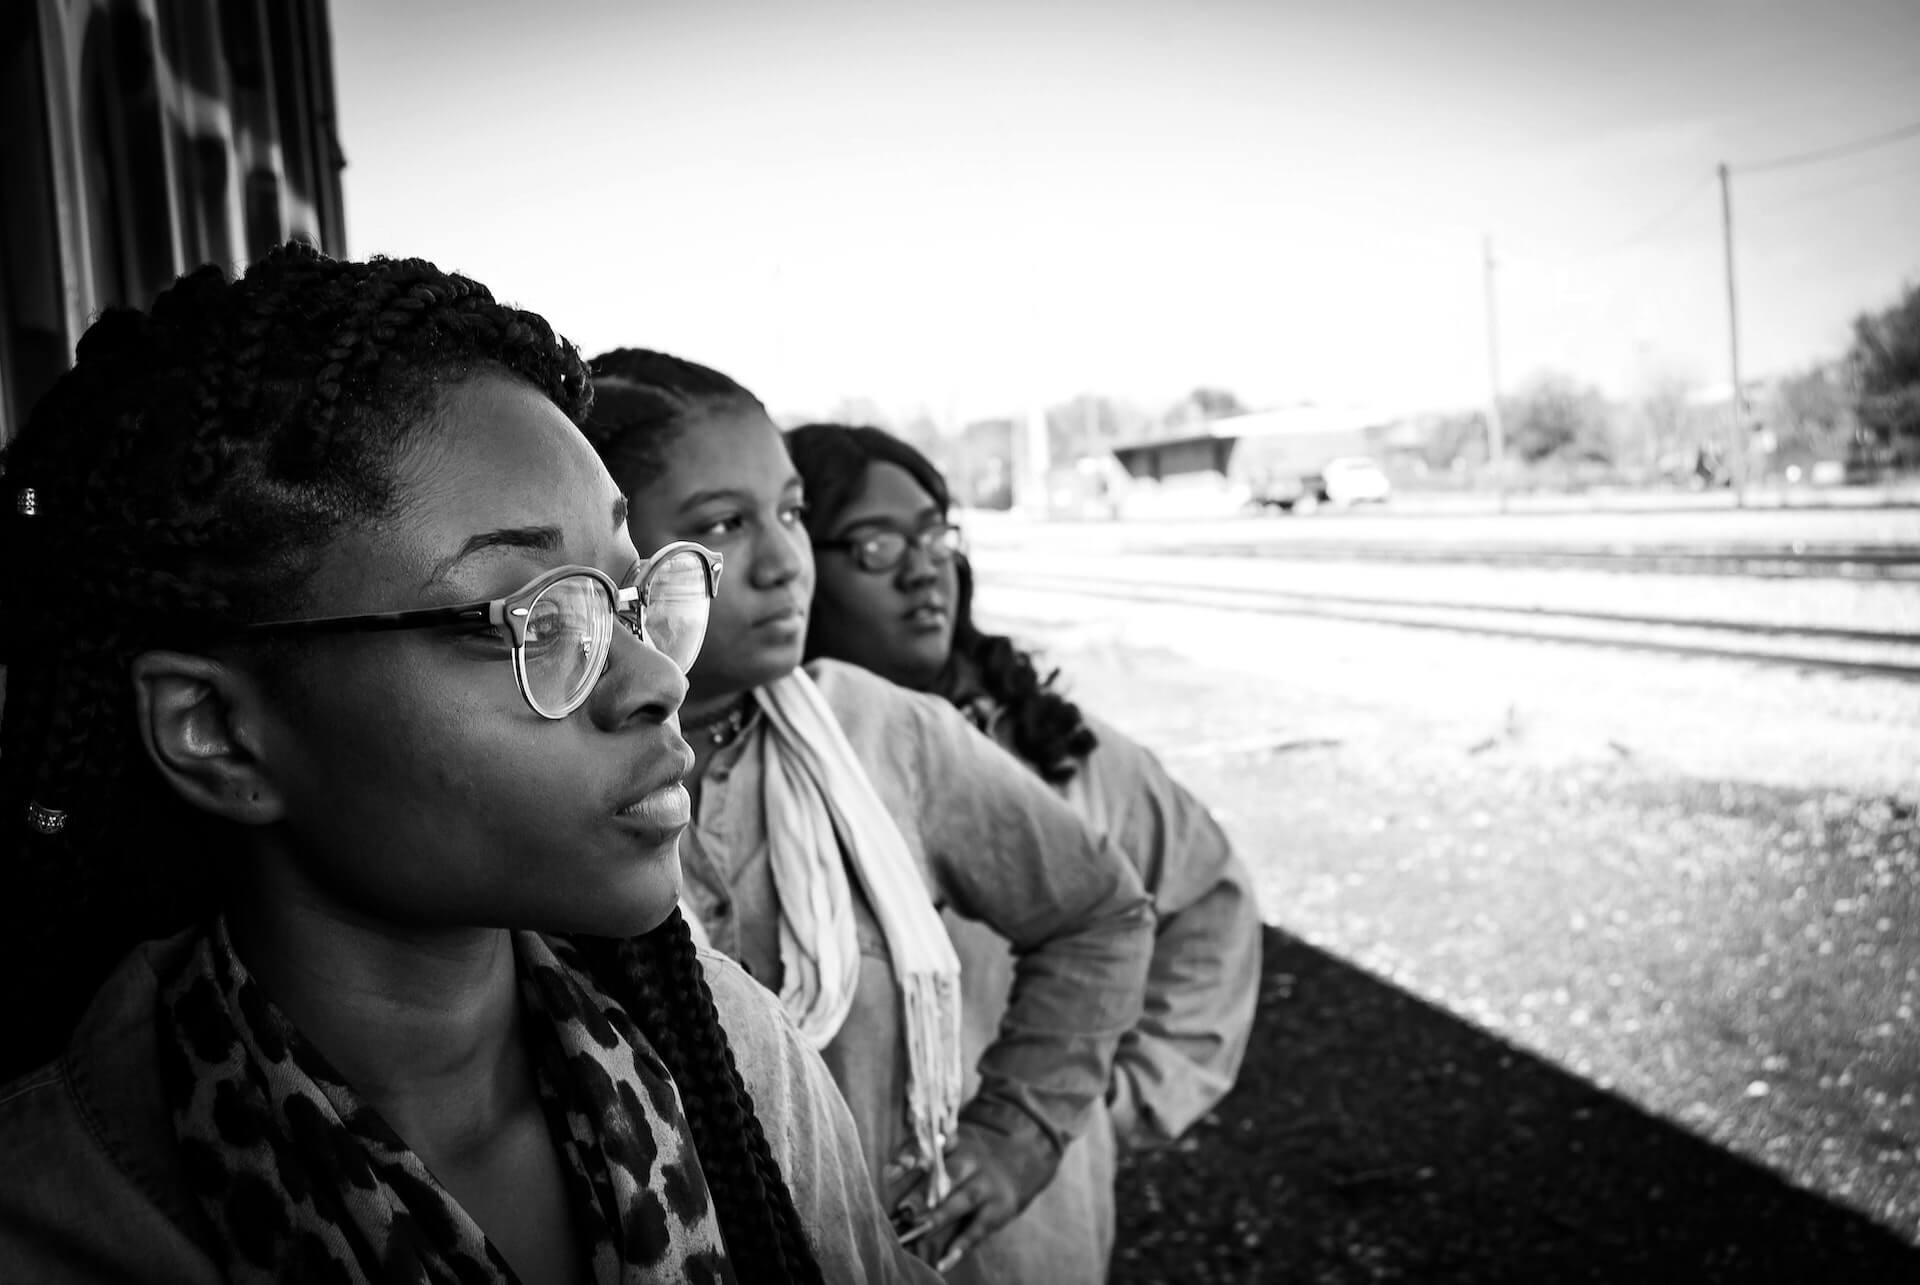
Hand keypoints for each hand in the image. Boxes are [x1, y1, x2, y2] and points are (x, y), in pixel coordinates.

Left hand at [886, 1125, 1023, 1273]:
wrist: (1016, 1174)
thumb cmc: (968, 1168)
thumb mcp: (951, 1155)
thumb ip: (920, 1159)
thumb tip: (888, 1173)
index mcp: (956, 1147)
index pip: (929, 1149)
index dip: (911, 1157)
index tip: (888, 1173)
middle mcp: (972, 1163)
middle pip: (948, 1174)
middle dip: (924, 1192)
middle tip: (901, 1210)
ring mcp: (986, 1187)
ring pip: (963, 1201)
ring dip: (939, 1216)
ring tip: (916, 1231)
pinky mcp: (996, 1212)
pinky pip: (976, 1231)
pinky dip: (959, 1248)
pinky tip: (942, 1264)